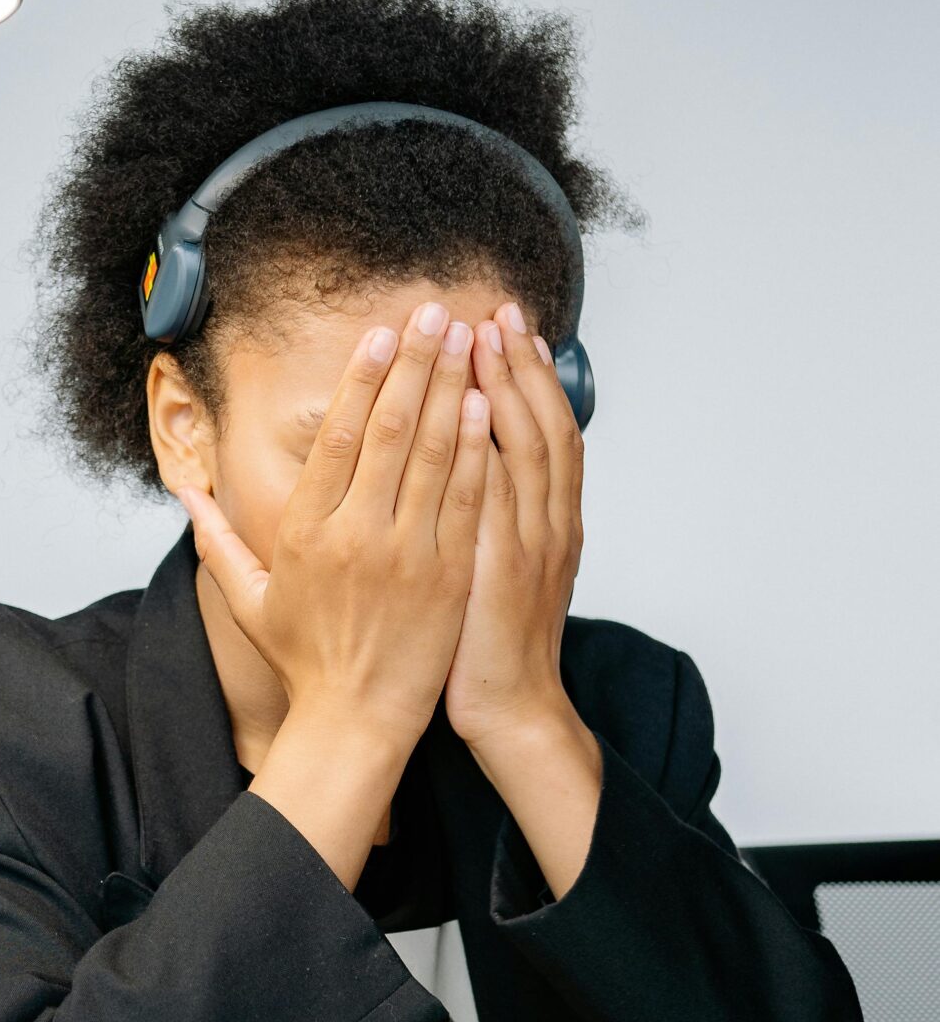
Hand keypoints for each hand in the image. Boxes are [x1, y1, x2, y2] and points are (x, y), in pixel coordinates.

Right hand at [181, 300, 490, 755]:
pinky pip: (466, 497)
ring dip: (452, 388)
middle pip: (392, 429)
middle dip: (416, 362)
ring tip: (467, 338)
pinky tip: (484, 404)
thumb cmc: (305, 660)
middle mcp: (356, 535)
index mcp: (306, 532)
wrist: (355, 721)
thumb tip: (186, 490)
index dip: (364, 378)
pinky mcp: (448, 575)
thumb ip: (217, 538)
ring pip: (435, 454)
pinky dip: (476, 448)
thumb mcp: (248, 599)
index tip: (382, 333)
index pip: (339, 437)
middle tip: (435, 311)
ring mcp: (407, 554)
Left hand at [442, 300, 584, 747]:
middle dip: (520, 365)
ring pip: (528, 450)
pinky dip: (492, 449)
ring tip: (485, 336)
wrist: (513, 710)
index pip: (545, 431)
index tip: (509, 328)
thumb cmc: (492, 647)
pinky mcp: (502, 569)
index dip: (530, 377)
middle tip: (498, 311)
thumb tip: (471, 473)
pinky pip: (500, 497)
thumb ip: (494, 521)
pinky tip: (476, 410)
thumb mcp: (503, 573)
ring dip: (509, 389)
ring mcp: (530, 545)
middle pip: (542, 425)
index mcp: (551, 523)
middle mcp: (548, 524)